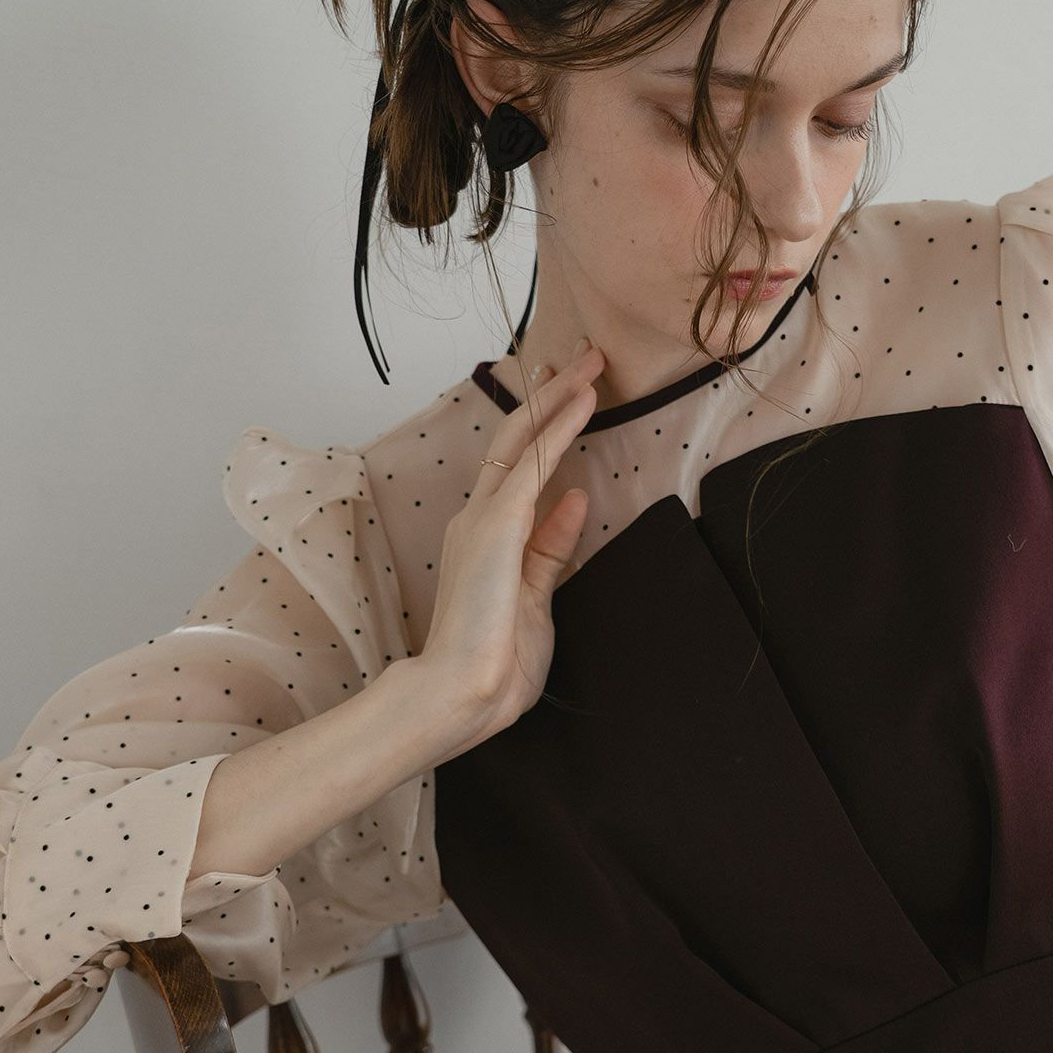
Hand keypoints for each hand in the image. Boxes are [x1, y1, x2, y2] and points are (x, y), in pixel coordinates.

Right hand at [419, 338, 605, 745]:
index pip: (513, 468)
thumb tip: (575, 498)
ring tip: (591, 364)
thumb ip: (551, 547)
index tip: (564, 396)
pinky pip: (535, 461)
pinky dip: (561, 426)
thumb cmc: (495, 663)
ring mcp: (483, 517)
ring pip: (522, 437)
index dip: (540, 428)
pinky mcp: (497, 524)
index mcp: (483, 538)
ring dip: (558, 397)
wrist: (461, 693)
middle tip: (581, 360)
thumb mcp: (536, 597)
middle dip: (549, 396)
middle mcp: (477, 517)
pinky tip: (584, 400)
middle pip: (514, 439)